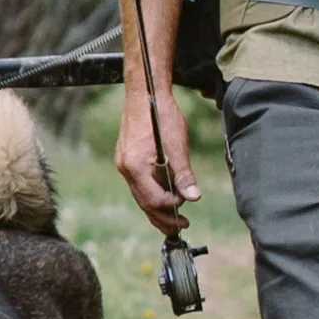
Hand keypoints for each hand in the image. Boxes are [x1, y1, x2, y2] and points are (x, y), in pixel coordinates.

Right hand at [116, 92, 199, 234]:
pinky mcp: (128, 159)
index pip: (154, 200)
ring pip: (140, 196)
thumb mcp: (176, 144)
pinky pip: (139, 185)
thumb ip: (184, 173)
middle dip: (163, 218)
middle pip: (144, 203)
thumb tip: (193, 197)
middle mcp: (126, 168)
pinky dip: (152, 195)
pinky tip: (165, 198)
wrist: (144, 91)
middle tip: (181, 227)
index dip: (171, 210)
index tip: (186, 214)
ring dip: (157, 209)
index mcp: (136, 167)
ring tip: (174, 220)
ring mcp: (124, 164)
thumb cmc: (160, 113)